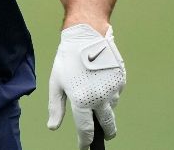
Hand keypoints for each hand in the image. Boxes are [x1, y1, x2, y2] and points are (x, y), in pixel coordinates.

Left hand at [47, 24, 125, 148]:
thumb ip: (55, 107)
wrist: (87, 36)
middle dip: (107, 133)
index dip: (85, 141)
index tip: (85, 146)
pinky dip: (109, 93)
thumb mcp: (56, 82)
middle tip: (105, 136)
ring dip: (105, 108)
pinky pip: (116, 94)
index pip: (86, 129)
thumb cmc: (67, 59)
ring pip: (111, 108)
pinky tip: (100, 81)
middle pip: (107, 125)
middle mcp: (100, 98)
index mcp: (82, 100)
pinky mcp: (121, 81)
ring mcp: (113, 90)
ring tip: (93, 92)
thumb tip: (52, 126)